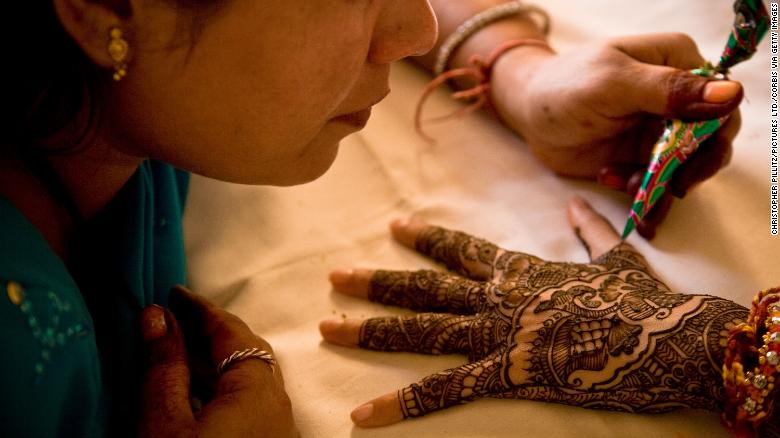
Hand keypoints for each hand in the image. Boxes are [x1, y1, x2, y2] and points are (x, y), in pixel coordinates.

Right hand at [138, 286, 297, 437]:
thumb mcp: (164, 426)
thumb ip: (164, 369)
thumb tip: (158, 318)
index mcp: (259, 392)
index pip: (232, 331)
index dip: (200, 310)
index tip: (173, 294)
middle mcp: (278, 408)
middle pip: (246, 353)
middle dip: (210, 333)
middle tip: (173, 320)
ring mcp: (278, 431)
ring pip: (249, 381)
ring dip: (215, 364)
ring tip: (176, 355)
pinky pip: (249, 406)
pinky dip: (222, 390)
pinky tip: (194, 396)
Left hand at [320, 197, 746, 426]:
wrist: (667, 336)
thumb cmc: (643, 301)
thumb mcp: (616, 258)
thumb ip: (589, 230)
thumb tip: (577, 207)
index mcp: (520, 271)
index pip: (461, 249)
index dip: (426, 237)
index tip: (395, 225)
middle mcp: (497, 298)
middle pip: (424, 289)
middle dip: (376, 283)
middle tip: (333, 276)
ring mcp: (497, 335)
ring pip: (421, 331)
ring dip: (370, 330)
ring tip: (327, 327)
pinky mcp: (506, 374)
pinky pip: (444, 390)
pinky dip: (401, 403)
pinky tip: (363, 413)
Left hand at [490, 33, 742, 237]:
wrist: (529, 115)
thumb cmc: (564, 87)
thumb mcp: (613, 83)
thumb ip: (669, 89)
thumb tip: (730, 93)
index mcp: (678, 63)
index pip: (721, 99)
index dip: (714, 132)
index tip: (687, 157)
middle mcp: (678, 97)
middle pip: (712, 139)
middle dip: (691, 168)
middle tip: (670, 187)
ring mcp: (662, 130)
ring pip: (687, 168)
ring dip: (663, 186)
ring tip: (626, 185)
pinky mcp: (644, 158)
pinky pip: (660, 184)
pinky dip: (646, 197)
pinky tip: (617, 189)